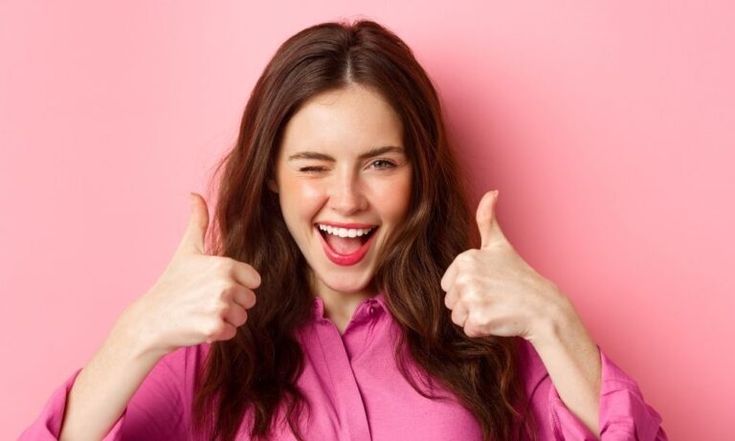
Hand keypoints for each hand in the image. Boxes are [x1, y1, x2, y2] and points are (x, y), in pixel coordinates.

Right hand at [118, 192, 260, 356]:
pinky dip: (217, 333)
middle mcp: (224, 284)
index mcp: (224, 264)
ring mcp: (219, 307)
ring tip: (201, 312)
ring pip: (242, 318)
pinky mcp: (213, 328)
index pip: (254, 280)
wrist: (149, 319)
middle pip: (249, 301)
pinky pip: (231, 333)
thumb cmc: (171, 283)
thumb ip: (198, 221)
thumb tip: (194, 195)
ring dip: (225, 319)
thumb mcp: (186, 250)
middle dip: (232, 304)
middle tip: (205, 301)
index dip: (237, 284)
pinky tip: (198, 325)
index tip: (214, 285)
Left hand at [440, 190, 567, 340]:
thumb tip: (491, 191)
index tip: (488, 284)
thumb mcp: (500, 245)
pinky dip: (482, 330)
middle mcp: (466, 276)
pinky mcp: (480, 319)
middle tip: (494, 297)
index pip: (448, 284)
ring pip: (456, 317)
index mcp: (466, 258)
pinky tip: (498, 319)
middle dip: (469, 304)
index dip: (467, 288)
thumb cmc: (520, 277)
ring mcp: (473, 298)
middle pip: (450, 301)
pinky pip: (468, 330)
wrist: (543, 306)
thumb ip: (487, 219)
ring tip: (496, 307)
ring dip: (474, 318)